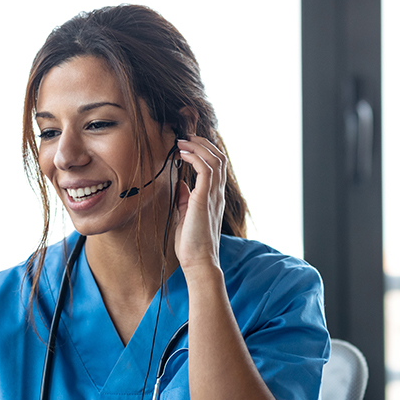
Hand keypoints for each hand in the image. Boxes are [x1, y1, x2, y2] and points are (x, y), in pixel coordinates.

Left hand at [172, 135, 227, 270]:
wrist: (198, 261)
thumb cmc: (191, 244)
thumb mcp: (185, 215)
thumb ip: (185, 198)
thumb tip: (180, 184)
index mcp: (214, 197)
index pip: (217, 167)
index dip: (205, 151)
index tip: (189, 144)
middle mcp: (217, 194)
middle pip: (219, 158)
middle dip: (203, 143)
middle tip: (186, 137)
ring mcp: (213, 196)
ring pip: (215, 159)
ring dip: (198, 146)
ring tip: (182, 141)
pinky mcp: (205, 199)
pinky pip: (205, 170)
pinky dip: (194, 157)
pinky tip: (183, 154)